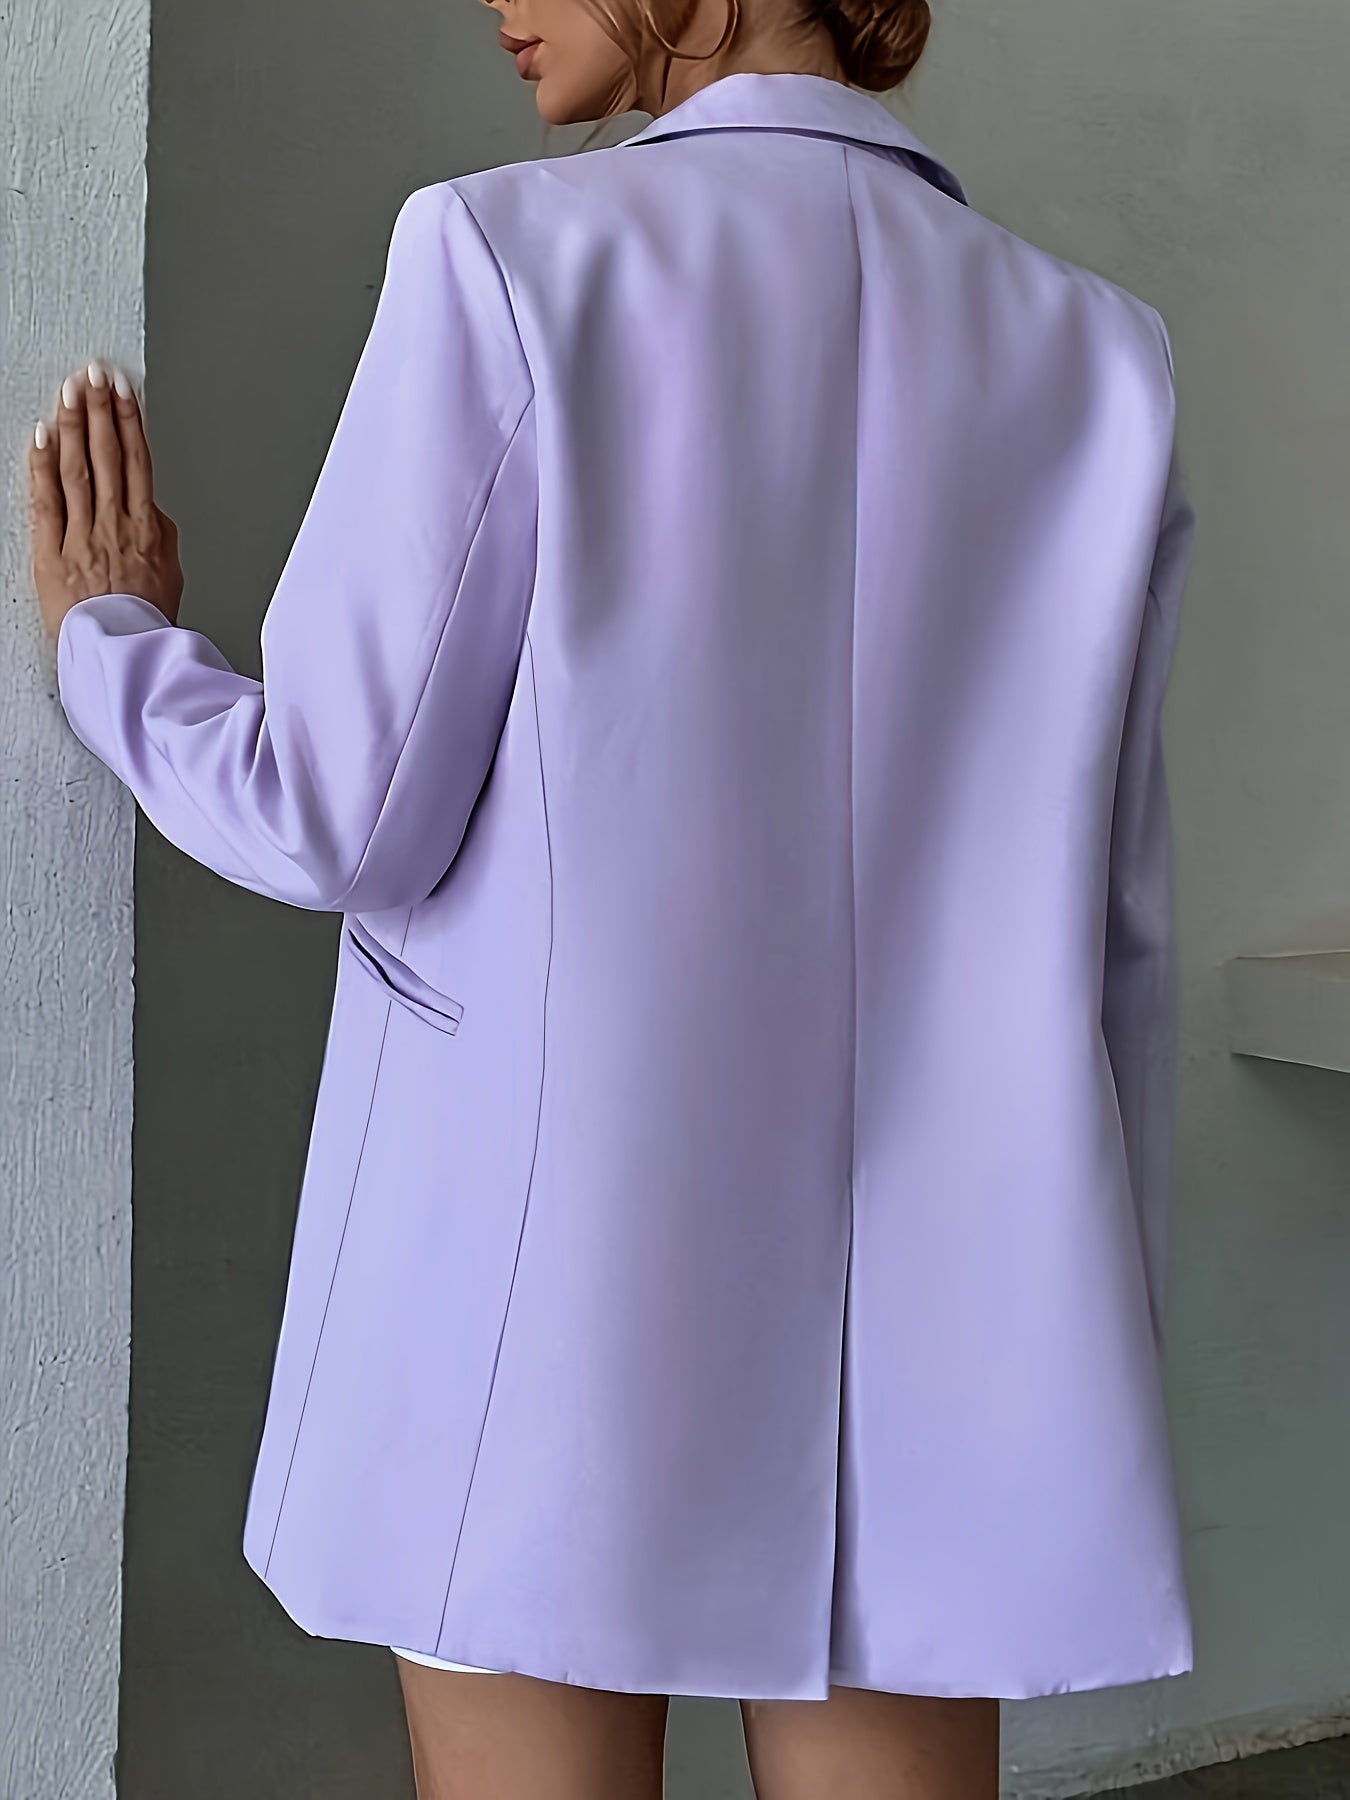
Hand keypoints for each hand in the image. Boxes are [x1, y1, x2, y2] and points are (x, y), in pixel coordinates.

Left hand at [29, 361, 183, 640]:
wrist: (128, 656)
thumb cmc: (148, 622)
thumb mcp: (170, 575)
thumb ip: (159, 535)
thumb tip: (150, 509)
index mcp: (147, 529)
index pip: (138, 461)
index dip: (130, 420)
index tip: (123, 390)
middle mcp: (116, 526)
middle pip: (109, 455)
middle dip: (100, 409)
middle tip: (93, 374)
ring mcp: (83, 538)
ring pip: (79, 469)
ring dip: (74, 425)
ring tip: (70, 391)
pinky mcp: (54, 555)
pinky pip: (48, 503)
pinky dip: (44, 467)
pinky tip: (42, 438)